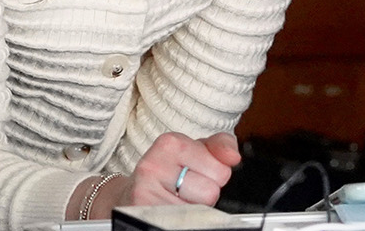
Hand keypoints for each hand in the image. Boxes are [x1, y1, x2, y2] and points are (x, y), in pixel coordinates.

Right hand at [120, 132, 242, 207]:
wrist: (131, 194)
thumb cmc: (168, 172)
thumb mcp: (194, 150)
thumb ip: (220, 146)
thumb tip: (233, 157)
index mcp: (170, 143)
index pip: (221, 170)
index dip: (213, 175)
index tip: (194, 172)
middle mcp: (154, 165)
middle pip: (211, 192)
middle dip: (204, 193)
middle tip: (184, 188)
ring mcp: (145, 191)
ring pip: (199, 209)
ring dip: (193, 208)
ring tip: (176, 199)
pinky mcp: (143, 213)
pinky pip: (184, 220)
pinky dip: (181, 219)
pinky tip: (168, 209)